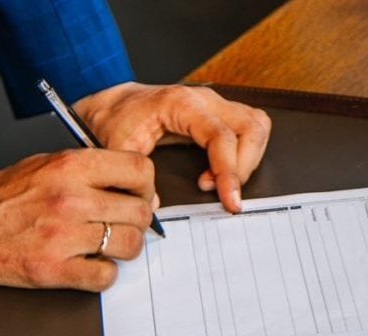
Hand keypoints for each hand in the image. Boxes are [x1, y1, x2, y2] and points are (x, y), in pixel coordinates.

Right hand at [0, 150, 156, 290]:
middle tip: (122, 225)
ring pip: (129, 245)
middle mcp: (71, 199)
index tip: (139, 196)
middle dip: (137, 221)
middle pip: (140, 211)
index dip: (146, 186)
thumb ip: (93, 172)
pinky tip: (89, 265)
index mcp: (71, 167)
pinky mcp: (52, 269)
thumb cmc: (4, 194)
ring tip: (105, 246)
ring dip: (124, 248)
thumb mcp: (49, 163)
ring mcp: (62, 236)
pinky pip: (105, 277)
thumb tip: (142, 193)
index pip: (139, 170)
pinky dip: (103, 274)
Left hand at [73, 82, 270, 212]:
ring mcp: (214, 104)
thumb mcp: (117, 149)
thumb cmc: (115, 121)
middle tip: (224, 194)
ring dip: (248, 159)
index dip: (230, 172)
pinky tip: (219, 173)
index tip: (230, 200)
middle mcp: (204, 99)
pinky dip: (244, 153)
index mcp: (182, 104)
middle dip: (244, 167)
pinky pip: (248, 127)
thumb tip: (155, 205)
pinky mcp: (217, 113)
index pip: (222, 136)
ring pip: (256, 125)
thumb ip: (133, 177)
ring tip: (221, 183)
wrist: (112, 105)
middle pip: (251, 127)